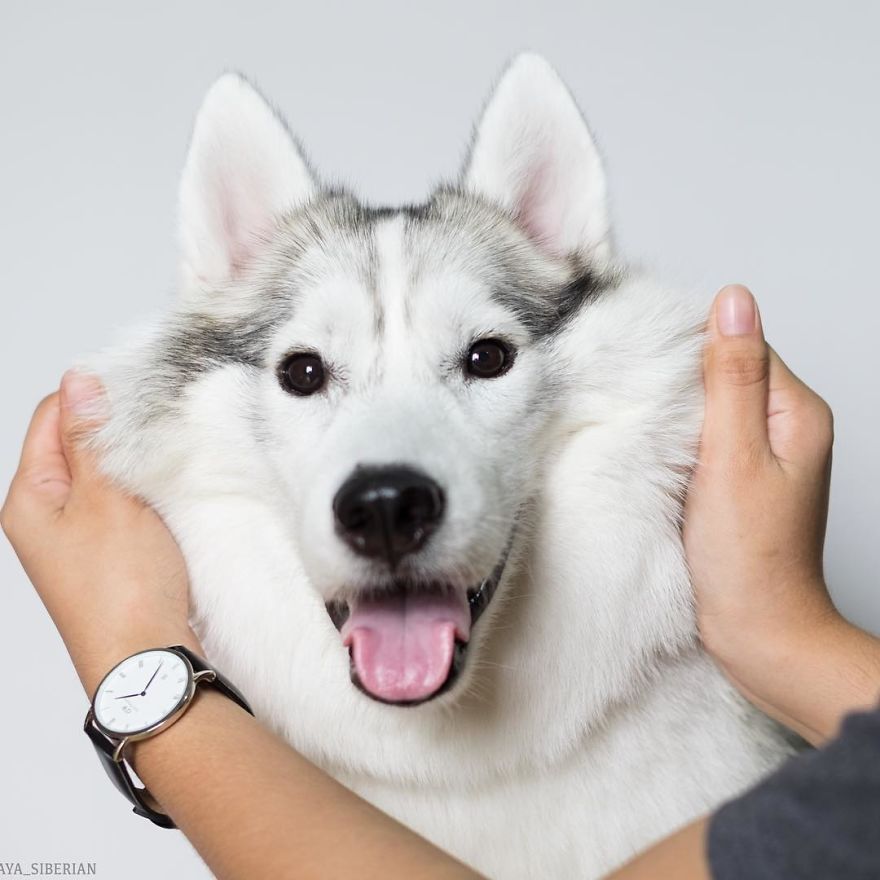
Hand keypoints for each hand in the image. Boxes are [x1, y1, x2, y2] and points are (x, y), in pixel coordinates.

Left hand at [1, 371, 202, 696]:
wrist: (148, 657)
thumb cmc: (121, 590)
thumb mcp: (106, 499)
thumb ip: (94, 439)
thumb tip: (81, 384)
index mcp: (31, 499)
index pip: (53, 418)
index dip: (92, 397)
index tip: (136, 388)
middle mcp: (50, 515)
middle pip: (81, 444)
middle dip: (120, 430)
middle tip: (157, 428)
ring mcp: (83, 535)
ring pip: (110, 473)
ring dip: (138, 462)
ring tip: (165, 464)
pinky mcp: (114, 551)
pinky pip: (128, 502)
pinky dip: (149, 490)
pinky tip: (170, 493)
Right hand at [684, 285, 879, 743]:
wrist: (757, 629)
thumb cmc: (749, 556)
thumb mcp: (734, 456)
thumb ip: (732, 378)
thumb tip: (733, 301)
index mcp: (796, 412)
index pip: (742, 346)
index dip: (693, 352)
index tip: (650, 371)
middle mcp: (786, 428)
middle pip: (726, 373)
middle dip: (681, 382)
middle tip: (641, 405)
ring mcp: (763, 456)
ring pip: (711, 406)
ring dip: (677, 412)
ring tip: (646, 431)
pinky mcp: (740, 480)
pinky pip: (706, 439)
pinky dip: (679, 441)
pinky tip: (658, 456)